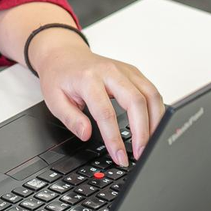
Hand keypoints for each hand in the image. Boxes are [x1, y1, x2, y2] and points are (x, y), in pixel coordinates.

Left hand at [29, 34, 164, 166]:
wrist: (64, 54)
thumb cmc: (60, 76)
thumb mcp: (54, 100)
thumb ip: (70, 118)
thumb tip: (86, 134)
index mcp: (88, 79)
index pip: (106, 113)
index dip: (114, 138)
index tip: (119, 156)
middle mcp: (110, 71)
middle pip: (136, 101)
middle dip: (142, 131)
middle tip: (141, 153)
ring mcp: (124, 70)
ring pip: (150, 94)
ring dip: (155, 121)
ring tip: (150, 143)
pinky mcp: (133, 72)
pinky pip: (152, 91)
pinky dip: (157, 110)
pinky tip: (153, 125)